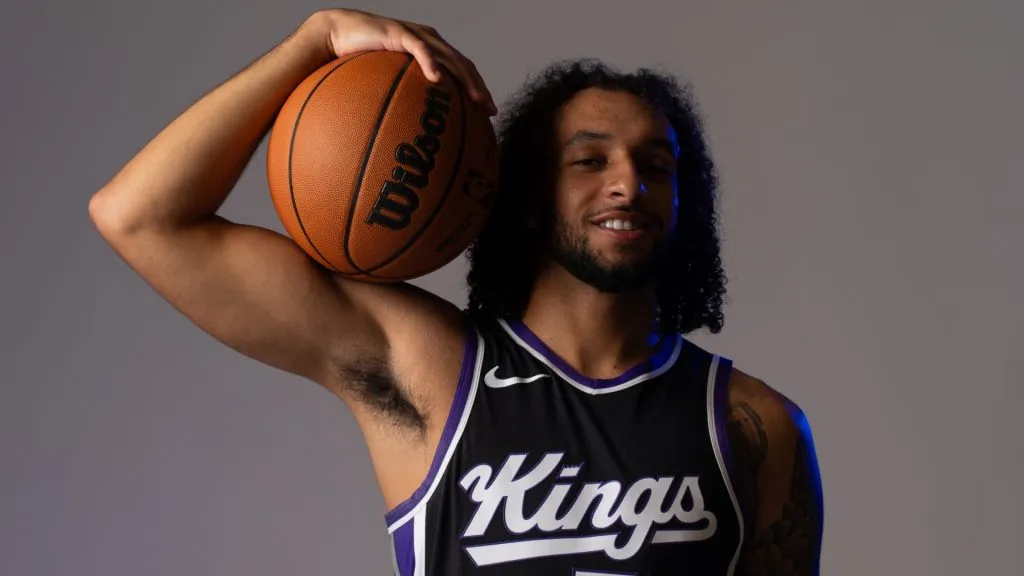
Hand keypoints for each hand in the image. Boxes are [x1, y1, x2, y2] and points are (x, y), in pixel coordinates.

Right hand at [302, 9, 496, 113]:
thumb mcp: (384, 83)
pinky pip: (419, 50)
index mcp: (430, 52)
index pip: (462, 71)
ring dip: (465, 79)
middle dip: (479, 88)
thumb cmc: (358, 62)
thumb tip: (403, 132)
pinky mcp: (400, 33)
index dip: (477, 89)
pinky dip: (430, 63)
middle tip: (490, 111)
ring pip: (449, 57)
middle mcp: (429, 42)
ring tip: (475, 98)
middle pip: (463, 65)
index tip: (487, 113)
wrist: (337, 34)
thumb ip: (399, 100)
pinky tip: (438, 80)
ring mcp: (417, 36)